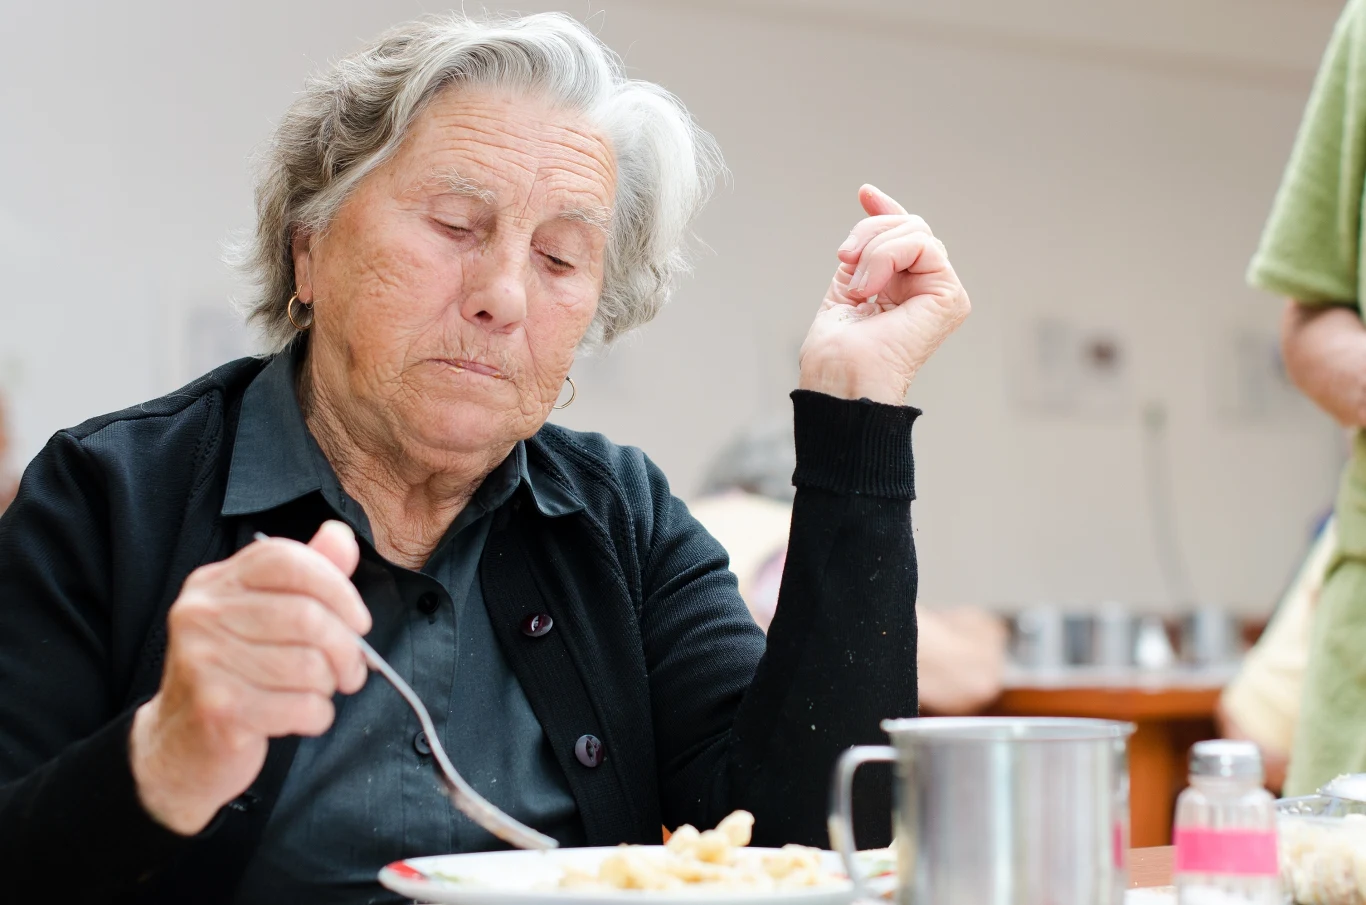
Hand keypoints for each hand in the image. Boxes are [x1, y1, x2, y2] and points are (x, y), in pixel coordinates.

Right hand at [129, 521, 371, 834]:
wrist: (180, 745)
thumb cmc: (235, 674)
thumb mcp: (263, 615)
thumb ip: (305, 574)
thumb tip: (341, 536)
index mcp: (215, 582)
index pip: (287, 560)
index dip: (337, 586)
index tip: (358, 620)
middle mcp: (201, 614)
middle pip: (307, 616)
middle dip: (346, 649)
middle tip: (352, 670)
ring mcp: (204, 661)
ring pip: (309, 665)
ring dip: (330, 686)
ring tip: (319, 692)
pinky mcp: (218, 708)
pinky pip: (300, 706)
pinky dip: (317, 716)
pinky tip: (302, 717)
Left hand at [799, 185, 969, 403]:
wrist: (840, 379)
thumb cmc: (836, 352)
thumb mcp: (848, 282)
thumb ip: (866, 250)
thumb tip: (872, 202)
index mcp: (904, 291)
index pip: (906, 238)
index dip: (886, 212)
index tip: (865, 192)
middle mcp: (927, 290)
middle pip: (909, 227)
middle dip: (869, 232)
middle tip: (844, 258)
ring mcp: (942, 293)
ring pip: (915, 231)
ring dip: (874, 249)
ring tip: (856, 285)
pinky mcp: (950, 296)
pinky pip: (921, 245)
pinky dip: (886, 256)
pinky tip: (869, 286)